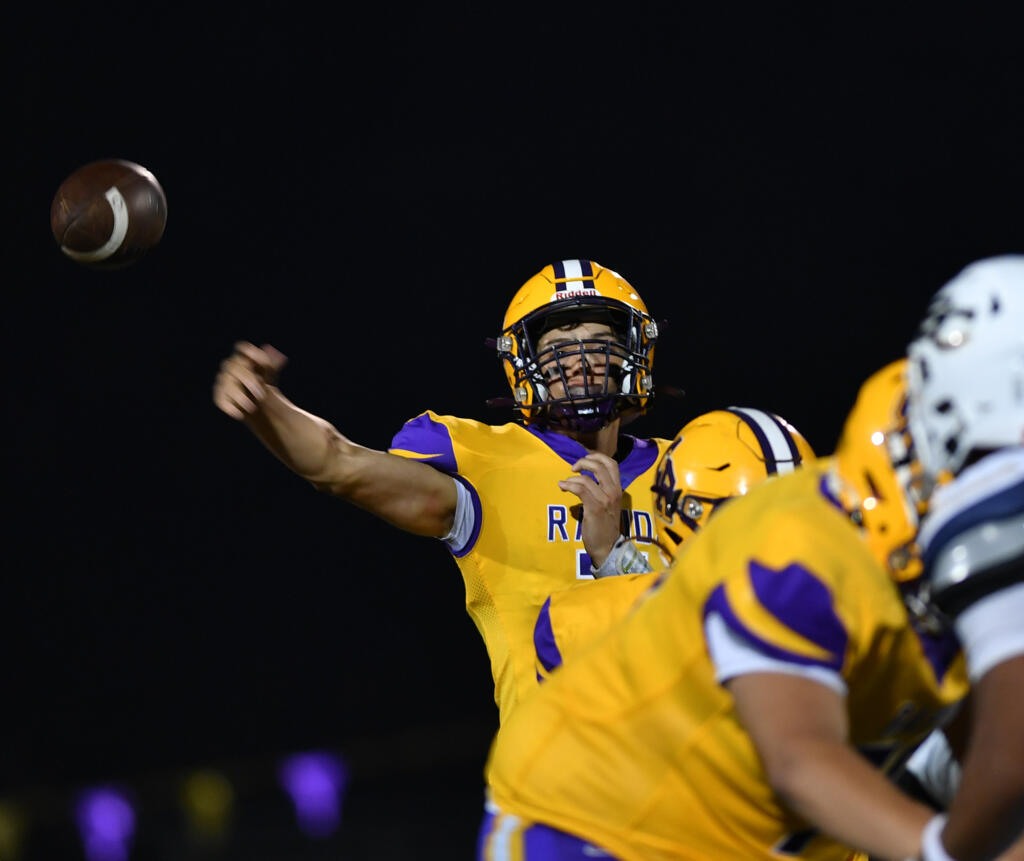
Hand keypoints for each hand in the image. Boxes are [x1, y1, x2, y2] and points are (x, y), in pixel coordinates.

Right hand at [213, 341, 287, 419]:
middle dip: (248, 380)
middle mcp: (230, 367)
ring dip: (240, 397)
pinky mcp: (219, 395)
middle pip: (235, 367)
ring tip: (253, 408)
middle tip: (262, 395)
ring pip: (227, 385)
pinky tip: (240, 415)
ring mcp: (222, 381)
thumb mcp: (271, 375)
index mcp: (243, 357)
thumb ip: (271, 367)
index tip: (264, 363)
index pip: (242, 348)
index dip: (251, 353)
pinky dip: (230, 408)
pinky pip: (220, 400)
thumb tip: (273, 362)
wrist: (259, 402)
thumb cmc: (266, 383)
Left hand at [558, 452, 622, 567]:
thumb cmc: (604, 525)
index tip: (585, 459)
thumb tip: (584, 476)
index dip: (597, 456)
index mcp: (618, 489)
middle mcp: (614, 492)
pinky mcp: (595, 508)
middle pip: (600, 466)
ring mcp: (605, 500)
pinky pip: (581, 489)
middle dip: (583, 462)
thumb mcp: (608, 504)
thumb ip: (601, 489)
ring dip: (572, 478)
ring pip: (587, 478)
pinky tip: (563, 487)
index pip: (612, 463)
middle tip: (573, 468)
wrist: (607, 547)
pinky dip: (569, 485)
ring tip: (565, 483)